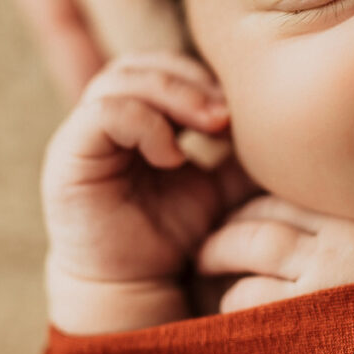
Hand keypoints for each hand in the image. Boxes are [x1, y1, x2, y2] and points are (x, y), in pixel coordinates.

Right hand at [41, 51, 247, 331]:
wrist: (137, 289)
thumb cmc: (178, 236)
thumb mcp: (223, 185)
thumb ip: (243, 151)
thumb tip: (287, 122)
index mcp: (137, 116)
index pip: (164, 65)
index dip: (202, 75)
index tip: (240, 107)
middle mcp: (104, 118)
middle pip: (142, 63)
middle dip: (190, 80)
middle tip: (227, 114)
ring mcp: (82, 135)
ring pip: (121, 79)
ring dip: (174, 95)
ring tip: (211, 127)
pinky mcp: (67, 157)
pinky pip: (102, 114)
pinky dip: (144, 124)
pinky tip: (173, 157)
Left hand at [195, 195, 353, 313]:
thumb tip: (337, 230)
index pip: (301, 192)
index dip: (269, 206)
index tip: (253, 218)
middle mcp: (349, 237)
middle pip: (268, 214)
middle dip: (234, 229)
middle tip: (214, 246)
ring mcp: (326, 280)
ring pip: (249, 251)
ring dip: (221, 261)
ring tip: (212, 276)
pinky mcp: (305, 325)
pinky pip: (245, 301)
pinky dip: (230, 306)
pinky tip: (232, 322)